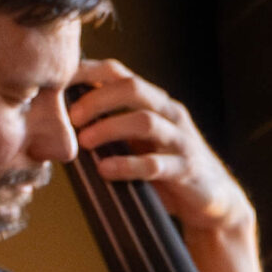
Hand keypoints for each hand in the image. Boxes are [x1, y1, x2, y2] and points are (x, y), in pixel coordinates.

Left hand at [67, 61, 253, 241]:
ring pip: (144, 121)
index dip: (88, 72)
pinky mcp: (186, 169)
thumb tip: (61, 119)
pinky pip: (156, 164)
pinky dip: (128, 165)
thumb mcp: (138, 140)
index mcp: (154, 102)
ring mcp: (180, 140)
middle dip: (97, 99)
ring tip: (83, 142)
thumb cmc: (166, 166)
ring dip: (109, 128)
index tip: (58, 82)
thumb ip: (111, 124)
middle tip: (71, 117)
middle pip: (133, 88)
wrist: (213, 200)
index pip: (119, 73)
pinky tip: (106, 170)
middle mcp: (169, 113)